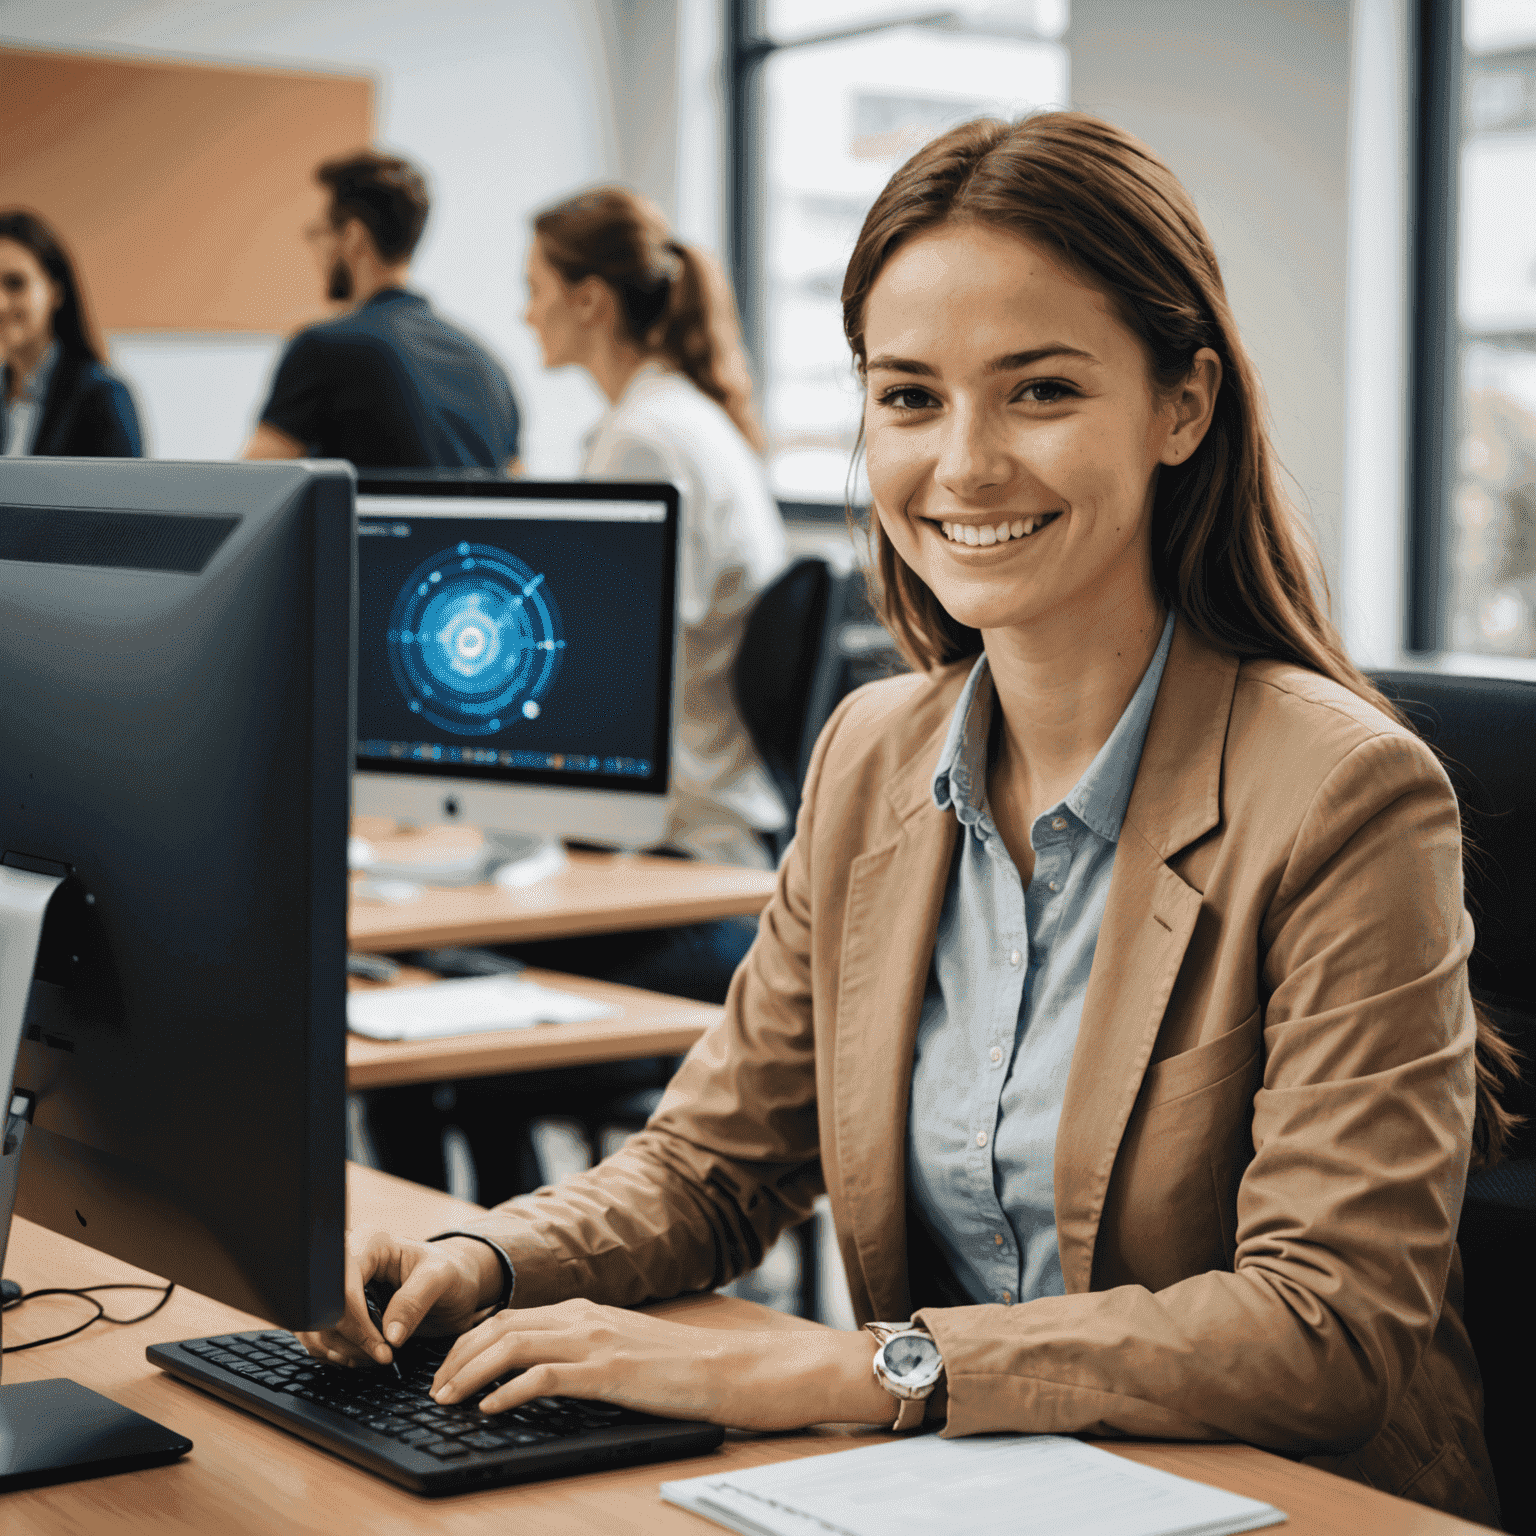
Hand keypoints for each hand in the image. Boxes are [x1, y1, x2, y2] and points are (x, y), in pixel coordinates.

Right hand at [295, 1228, 492, 1367]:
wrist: (455, 1285)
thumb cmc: (452, 1273)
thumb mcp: (443, 1278)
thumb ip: (416, 1301)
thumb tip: (389, 1336)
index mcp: (370, 1243)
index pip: (343, 1286)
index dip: (356, 1322)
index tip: (384, 1347)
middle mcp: (348, 1263)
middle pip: (322, 1309)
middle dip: (350, 1340)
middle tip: (382, 1356)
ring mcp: (340, 1287)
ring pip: (316, 1327)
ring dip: (342, 1351)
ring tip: (376, 1357)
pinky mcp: (338, 1310)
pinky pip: (320, 1337)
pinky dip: (338, 1354)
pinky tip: (363, 1355)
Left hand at [428, 1298, 897, 1431]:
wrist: (734, 1368)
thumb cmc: (682, 1368)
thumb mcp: (624, 1349)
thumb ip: (583, 1351)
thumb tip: (537, 1373)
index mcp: (587, 1310)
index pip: (510, 1317)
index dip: (469, 1341)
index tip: (446, 1369)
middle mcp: (584, 1316)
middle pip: (499, 1326)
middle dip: (457, 1356)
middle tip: (434, 1389)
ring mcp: (595, 1340)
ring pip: (511, 1345)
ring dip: (470, 1372)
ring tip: (447, 1400)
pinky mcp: (607, 1370)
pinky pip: (542, 1376)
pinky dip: (507, 1390)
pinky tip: (490, 1408)